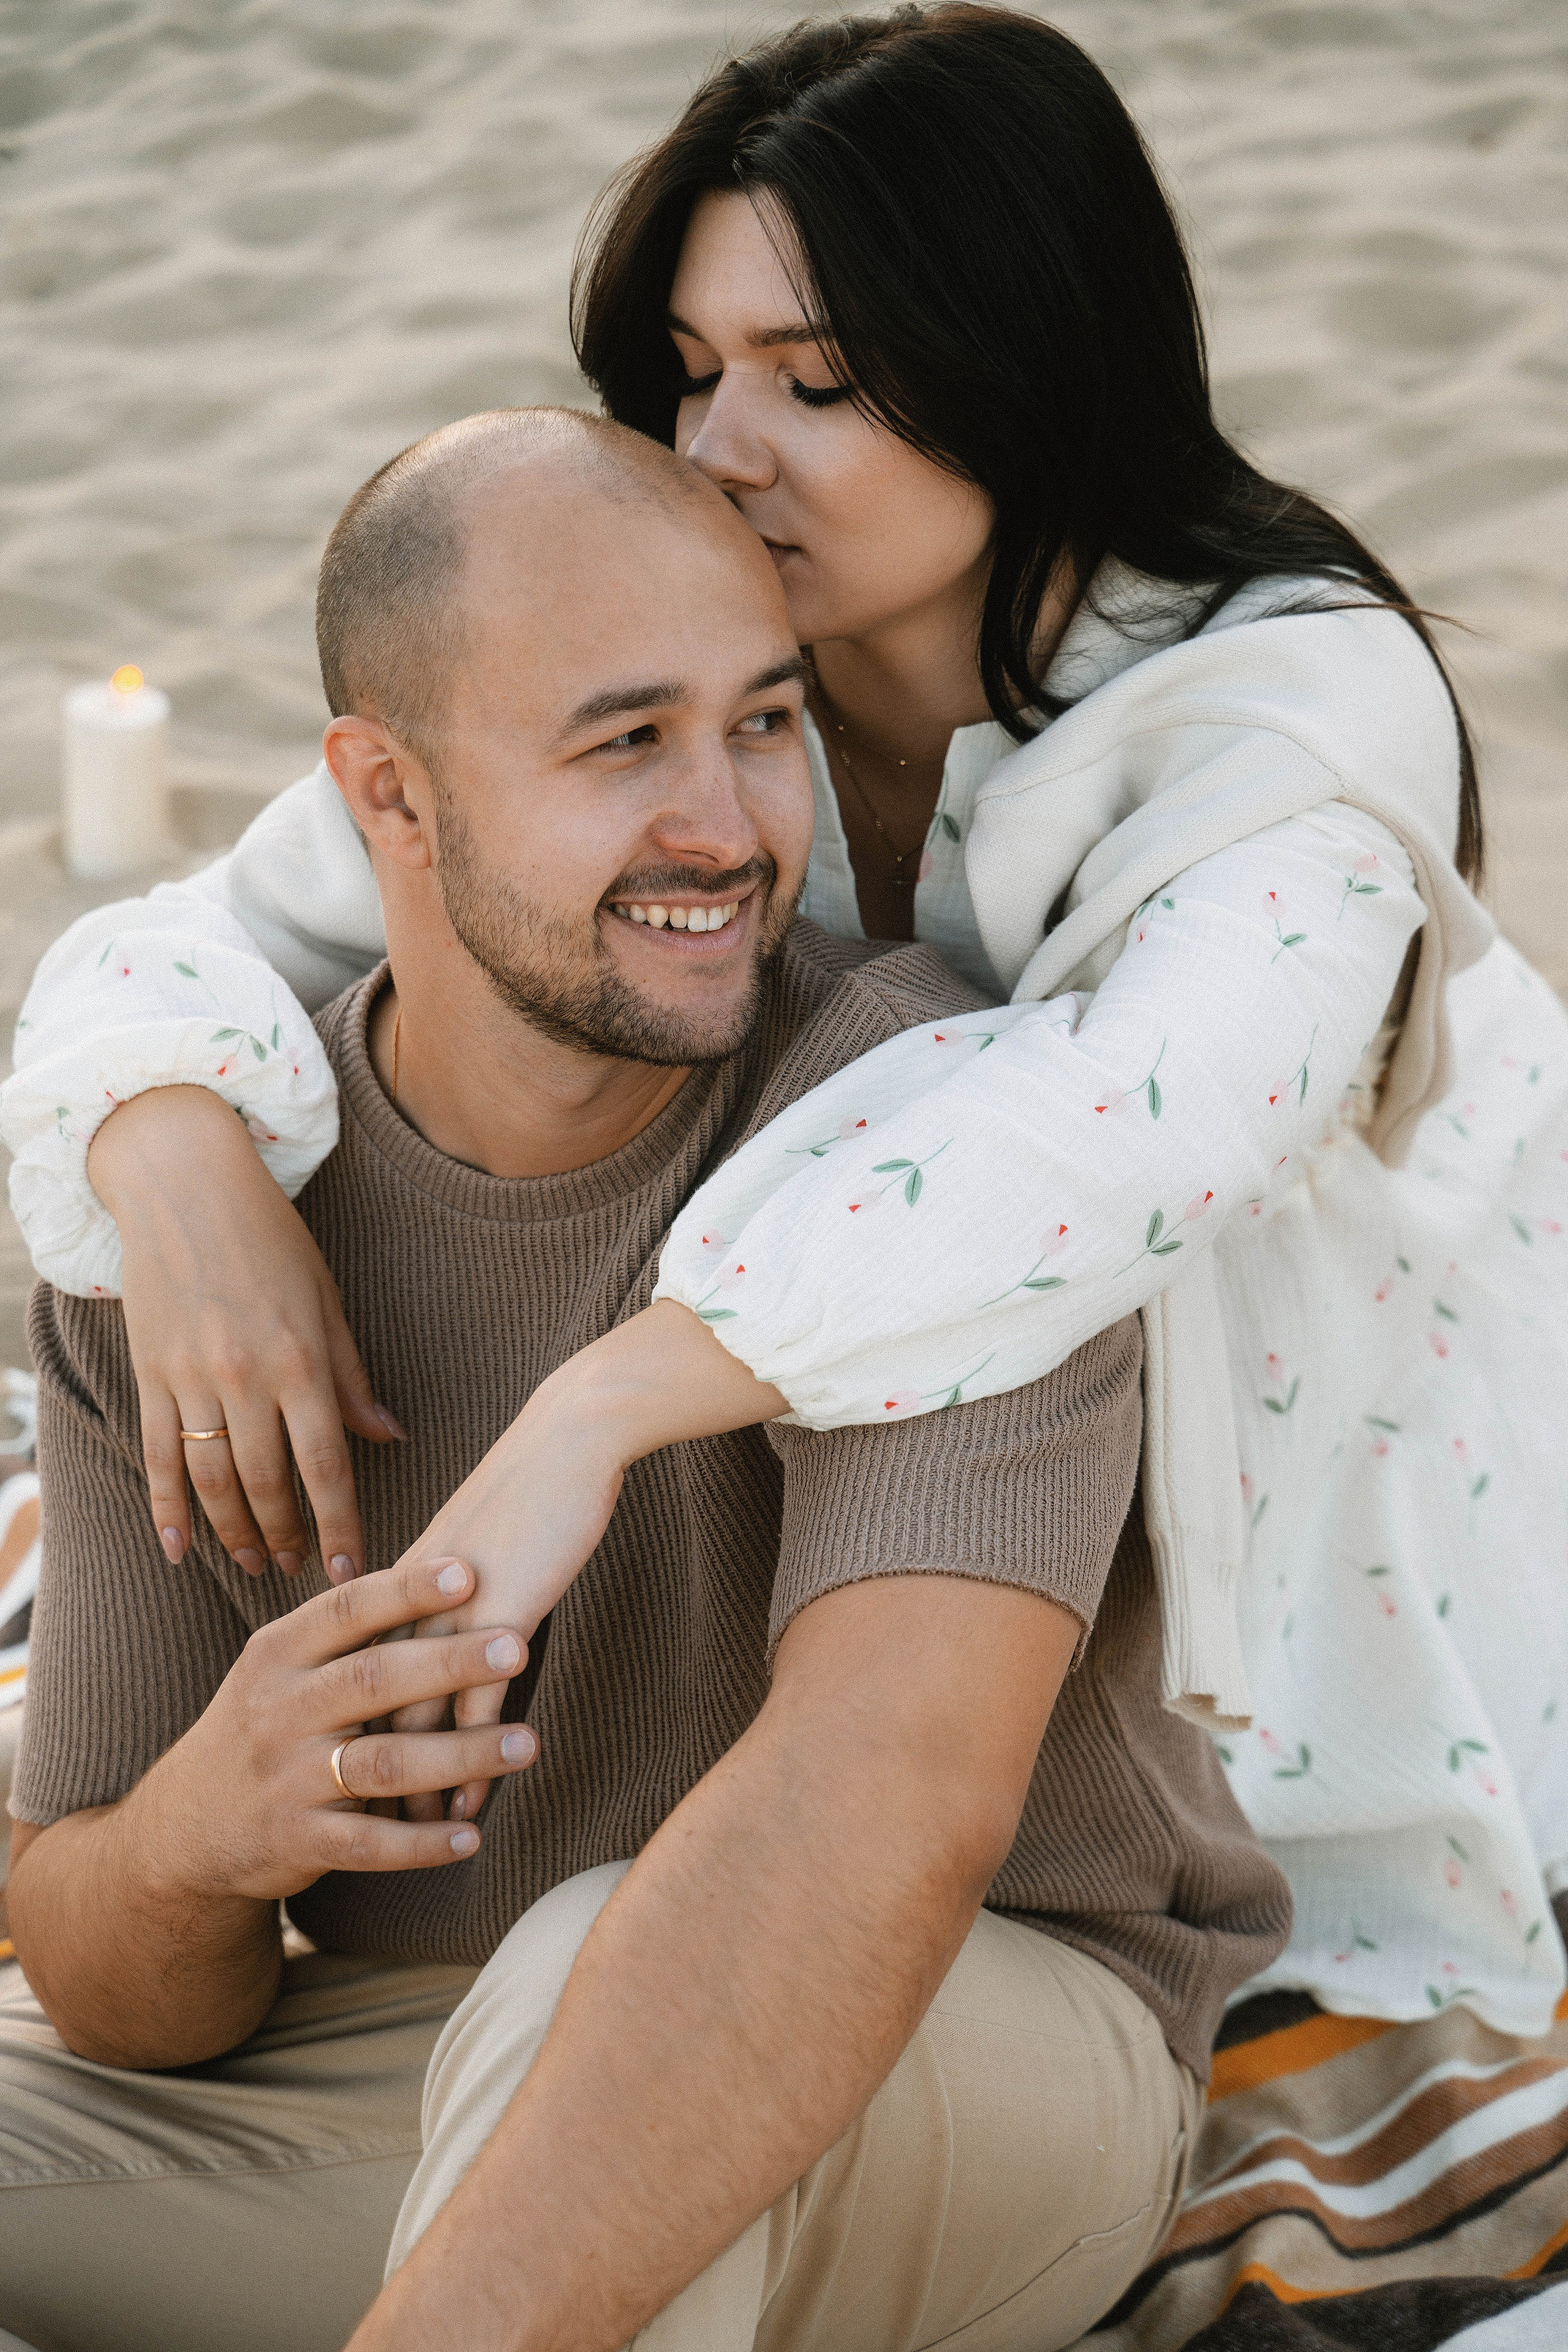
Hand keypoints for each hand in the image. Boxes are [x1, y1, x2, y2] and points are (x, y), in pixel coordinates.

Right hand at [89, 1085, 403, 1581]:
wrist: (186, 1186)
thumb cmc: (271, 1239)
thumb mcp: (326, 1300)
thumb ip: (351, 1375)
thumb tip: (390, 1437)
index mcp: (301, 1359)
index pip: (327, 1463)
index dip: (339, 1523)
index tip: (350, 1570)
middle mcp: (245, 1377)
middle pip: (267, 1483)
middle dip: (286, 1536)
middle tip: (299, 1572)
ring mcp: (191, 1378)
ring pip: (212, 1479)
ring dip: (233, 1531)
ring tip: (254, 1562)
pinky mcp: (150, 1374)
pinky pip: (157, 1455)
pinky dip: (166, 1507)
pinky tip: (178, 1549)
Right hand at [130, 1555, 538, 1904]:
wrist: (188, 1824)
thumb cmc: (263, 1724)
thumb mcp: (280, 1668)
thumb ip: (344, 1630)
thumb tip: (444, 1568)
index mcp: (277, 1654)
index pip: (346, 1610)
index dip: (406, 1591)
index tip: (469, 1571)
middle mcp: (279, 1711)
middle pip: (372, 1679)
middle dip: (448, 1661)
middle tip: (517, 1645)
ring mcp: (287, 1779)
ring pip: (383, 1763)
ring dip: (460, 1755)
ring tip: (526, 1743)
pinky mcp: (297, 1842)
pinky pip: (370, 1845)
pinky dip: (423, 1842)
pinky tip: (472, 1834)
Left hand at [391, 1301, 787, 1824]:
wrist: (569, 1439)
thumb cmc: (534, 1479)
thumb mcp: (478, 1535)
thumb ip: (453, 1579)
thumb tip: (450, 1612)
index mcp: (399, 1582)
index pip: (353, 1673)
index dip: (341, 1729)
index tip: (331, 1778)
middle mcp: (410, 1605)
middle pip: (367, 1709)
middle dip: (358, 1772)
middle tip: (350, 1830)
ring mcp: (449, 1616)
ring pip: (411, 1724)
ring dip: (406, 1788)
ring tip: (402, 1845)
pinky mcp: (498, 1623)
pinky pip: (473, 1715)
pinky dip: (465, 1771)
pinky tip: (464, 1816)